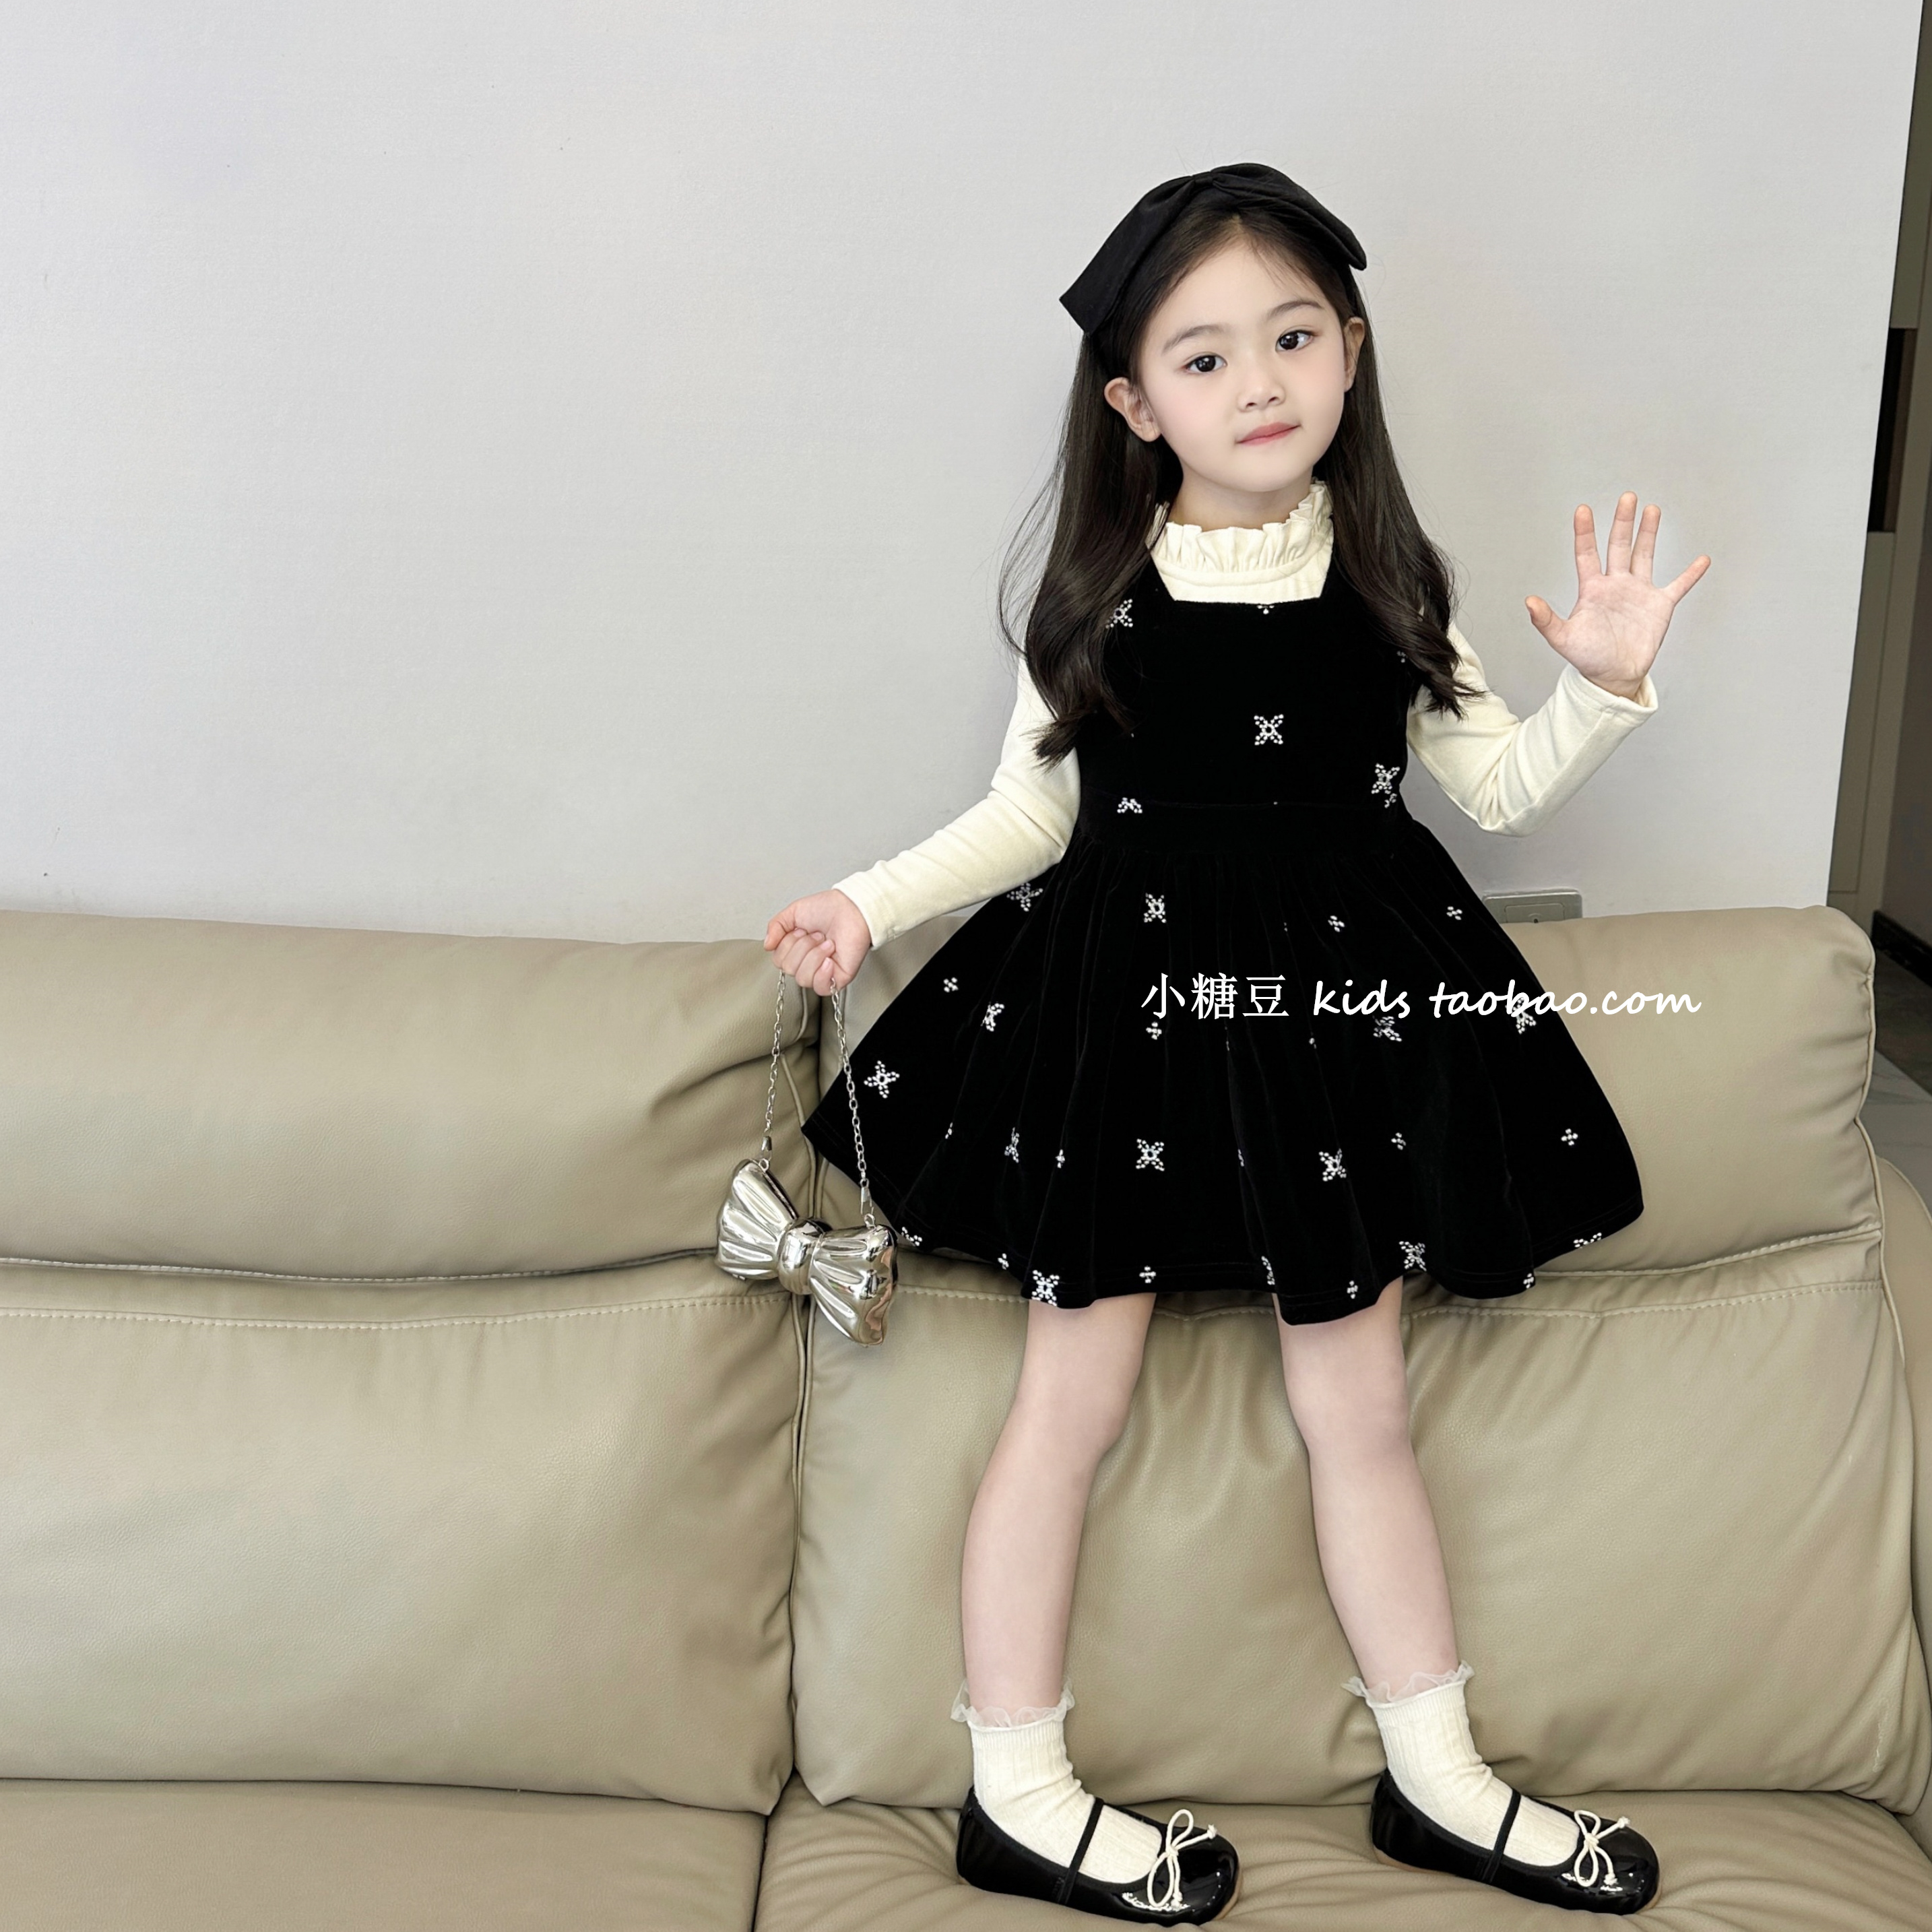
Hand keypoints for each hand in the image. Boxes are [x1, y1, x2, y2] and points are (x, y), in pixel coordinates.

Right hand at [765, 889, 871, 994]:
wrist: (851, 908)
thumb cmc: (829, 908)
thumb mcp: (793, 912)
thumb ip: (775, 927)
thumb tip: (767, 945)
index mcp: (797, 949)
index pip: (779, 960)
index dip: (787, 944)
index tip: (801, 930)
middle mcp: (808, 962)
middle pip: (789, 969)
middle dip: (802, 947)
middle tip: (817, 934)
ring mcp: (823, 972)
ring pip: (803, 978)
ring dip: (814, 955)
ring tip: (827, 942)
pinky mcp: (838, 979)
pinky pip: (820, 988)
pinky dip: (822, 972)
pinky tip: (829, 959)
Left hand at [1525, 492, 1709, 699]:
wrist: (1612, 677)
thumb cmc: (1587, 658)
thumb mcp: (1563, 639)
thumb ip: (1546, 620)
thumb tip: (1529, 601)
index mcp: (1592, 589)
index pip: (1586, 554)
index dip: (1585, 532)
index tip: (1582, 510)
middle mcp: (1616, 585)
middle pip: (1619, 546)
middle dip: (1622, 522)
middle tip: (1627, 497)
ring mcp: (1638, 593)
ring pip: (1644, 555)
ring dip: (1648, 533)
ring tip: (1652, 509)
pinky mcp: (1660, 606)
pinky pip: (1678, 586)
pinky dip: (1690, 574)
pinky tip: (1702, 559)